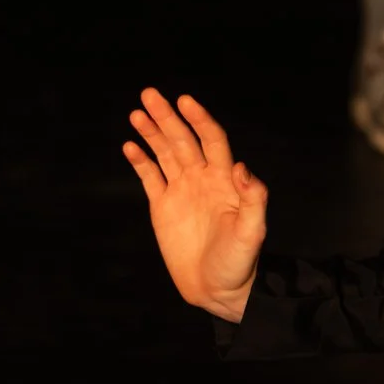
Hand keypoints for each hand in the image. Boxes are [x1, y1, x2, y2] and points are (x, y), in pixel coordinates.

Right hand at [122, 87, 267, 321]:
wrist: (218, 289)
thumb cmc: (240, 261)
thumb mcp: (253, 232)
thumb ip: (253, 199)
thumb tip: (241, 166)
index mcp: (225, 180)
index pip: (212, 140)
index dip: (199, 120)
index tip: (185, 101)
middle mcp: (203, 178)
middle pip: (183, 140)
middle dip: (167, 117)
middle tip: (149, 94)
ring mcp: (182, 191)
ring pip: (165, 153)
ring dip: (151, 132)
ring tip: (136, 112)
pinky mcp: (163, 207)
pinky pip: (150, 177)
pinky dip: (140, 161)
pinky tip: (130, 145)